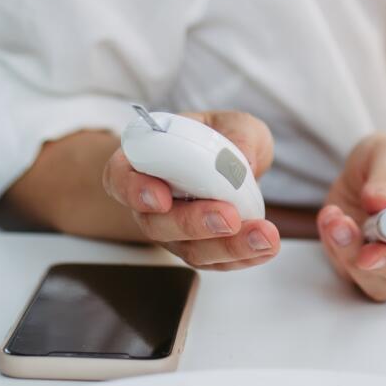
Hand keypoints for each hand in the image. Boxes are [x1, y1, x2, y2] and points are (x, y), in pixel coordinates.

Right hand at [102, 110, 280, 269]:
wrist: (230, 165)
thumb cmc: (221, 139)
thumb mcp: (233, 123)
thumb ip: (239, 135)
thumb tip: (244, 162)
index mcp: (146, 160)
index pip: (120, 177)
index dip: (135, 189)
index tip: (160, 197)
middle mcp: (151, 203)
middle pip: (157, 223)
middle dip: (193, 223)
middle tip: (229, 217)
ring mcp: (173, 231)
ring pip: (189, 249)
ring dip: (227, 247)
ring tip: (263, 236)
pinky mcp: (199, 248)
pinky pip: (215, 261)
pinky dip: (243, 256)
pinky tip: (265, 248)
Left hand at [316, 134, 385, 301]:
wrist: (366, 177)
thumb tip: (380, 204)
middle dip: (385, 261)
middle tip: (359, 246)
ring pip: (384, 283)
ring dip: (353, 257)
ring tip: (336, 222)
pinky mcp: (373, 275)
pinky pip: (356, 278)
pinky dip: (339, 254)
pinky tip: (332, 225)